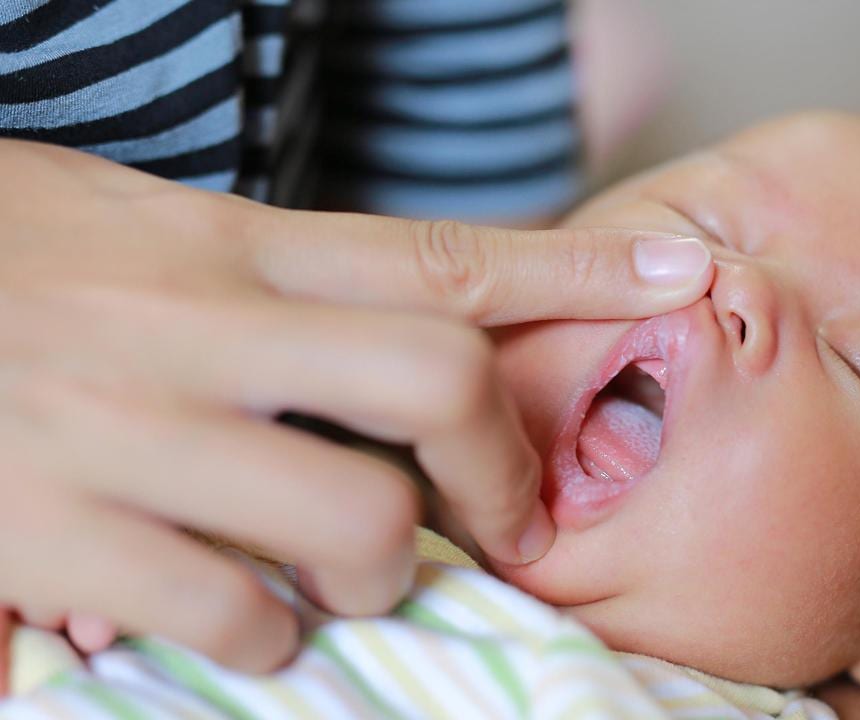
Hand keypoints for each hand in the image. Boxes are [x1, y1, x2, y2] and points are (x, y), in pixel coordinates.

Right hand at [0, 140, 711, 673]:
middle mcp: (192, 328)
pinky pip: (234, 616)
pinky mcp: (52, 533)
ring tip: (347, 568)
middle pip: (436, 384)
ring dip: (381, 569)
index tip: (684, 277)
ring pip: (354, 525)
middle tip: (501, 511)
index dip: (580, 267)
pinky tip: (239, 614)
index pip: (441, 254)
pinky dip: (267, 634)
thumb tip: (415, 329)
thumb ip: (276, 279)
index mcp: (227, 246)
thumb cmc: (10, 260)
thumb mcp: (150, 231)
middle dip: (500, 468)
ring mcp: (122, 431)